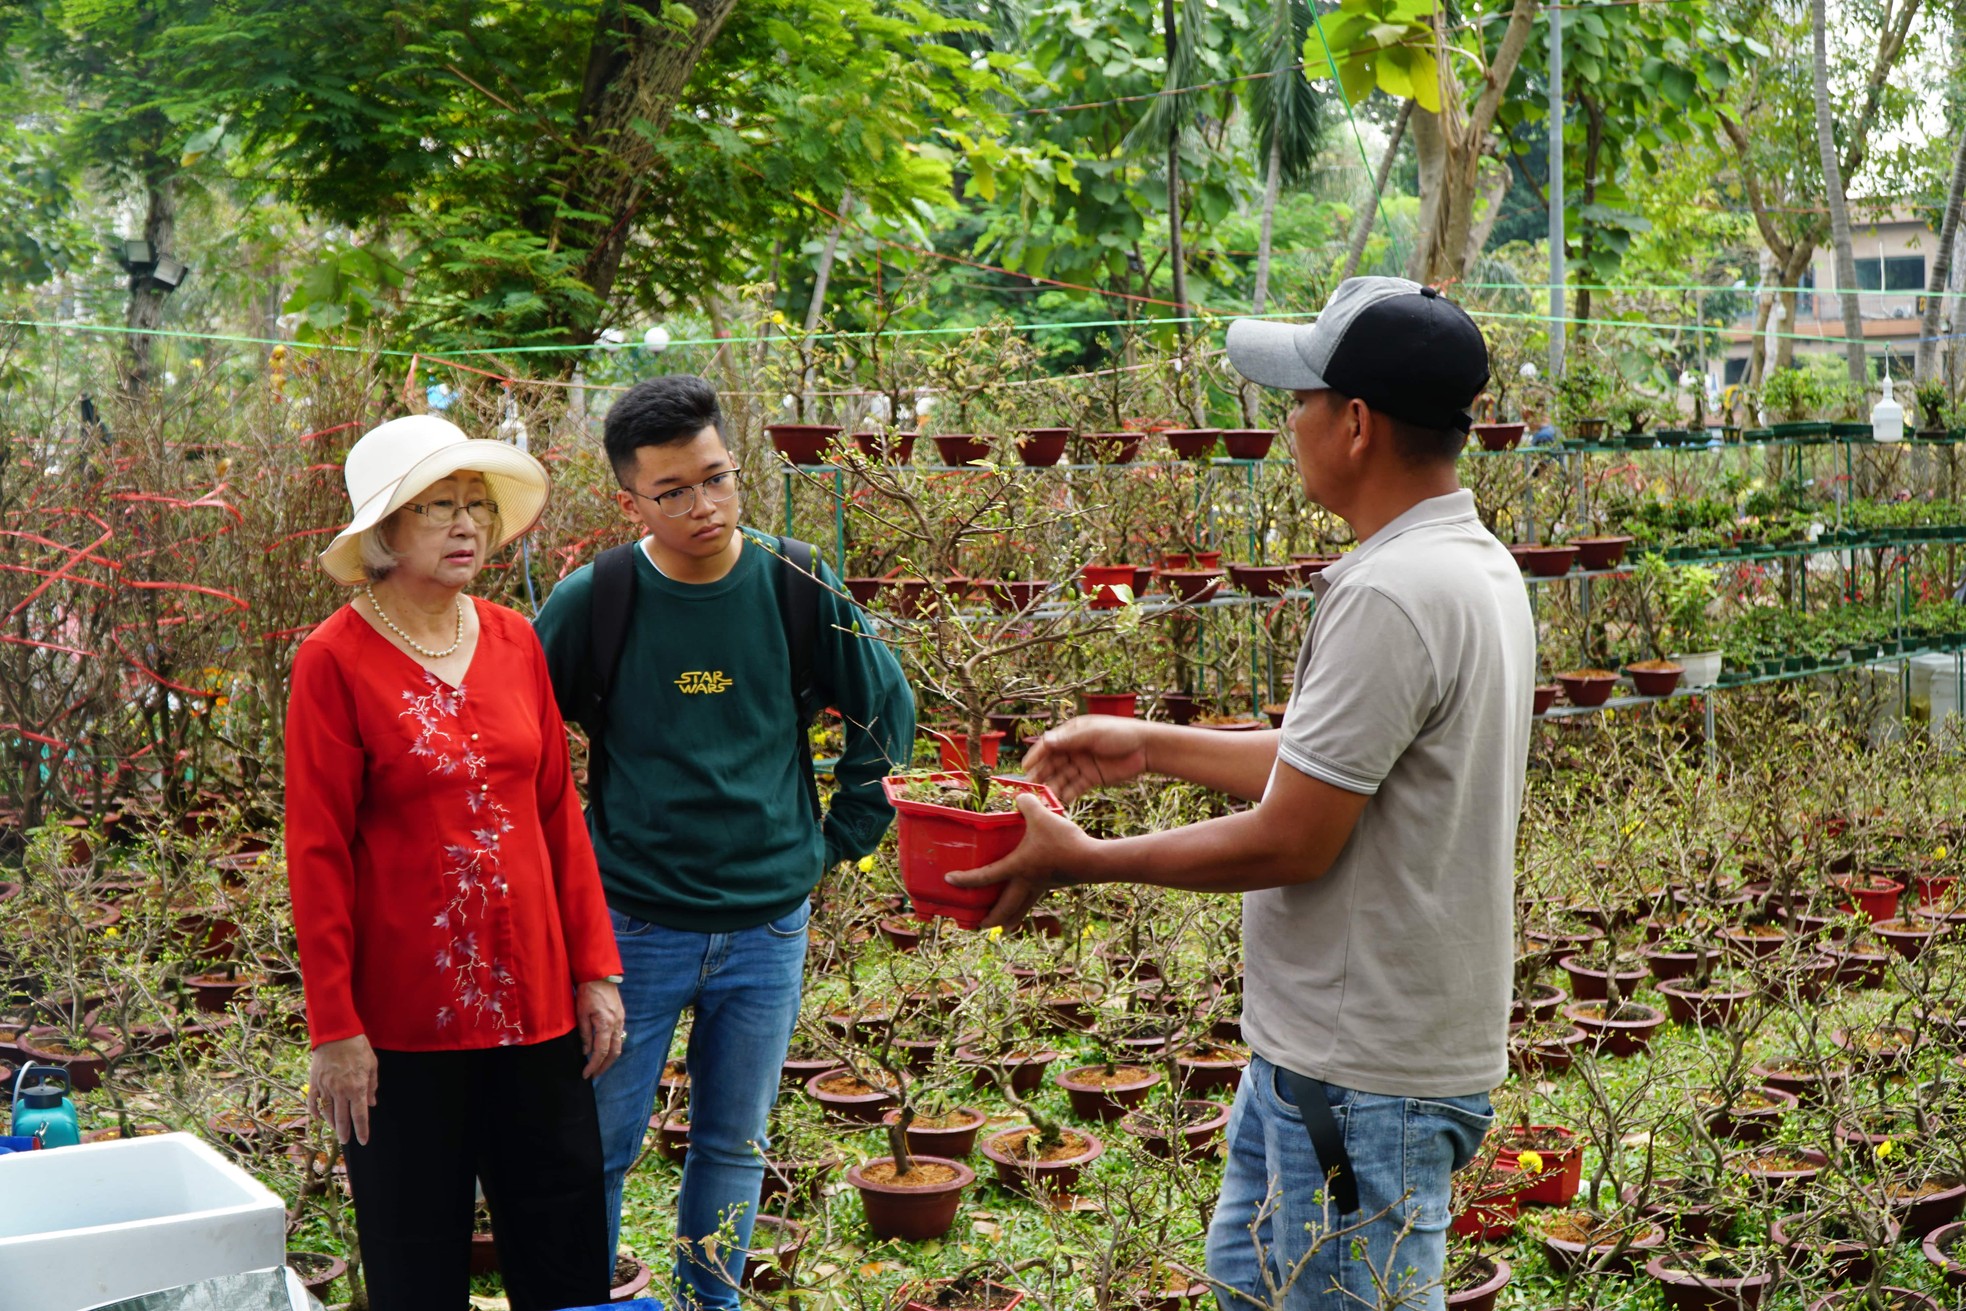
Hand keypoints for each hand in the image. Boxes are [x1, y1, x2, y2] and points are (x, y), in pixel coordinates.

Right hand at [308, 1034, 378, 1146]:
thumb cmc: (358, 1047)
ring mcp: (326, 1087)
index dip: (362, 1130)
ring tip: (335, 1130)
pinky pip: (313, 1102)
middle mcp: (341, 1091)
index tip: (362, 1141)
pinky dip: (316, 1111)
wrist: (336, 1033)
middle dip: (345, 1132)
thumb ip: (372, 1086)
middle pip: (342, 1118)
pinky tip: (319, 1117)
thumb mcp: (372, 1065)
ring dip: (331, 1124)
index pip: (360, 1116)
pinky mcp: (315, 1082)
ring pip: (327, 1112)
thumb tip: (372, 1103)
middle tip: (346, 1141)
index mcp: (357, 1088)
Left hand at [576, 979, 626, 1078]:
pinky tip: (604, 1050)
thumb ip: (585, 1033)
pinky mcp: (621, 1016)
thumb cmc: (588, 992)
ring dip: (609, 1058)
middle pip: (614, 1053)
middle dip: (604, 1066)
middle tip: (594, 1075)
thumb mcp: (581, 1013)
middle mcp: (616, 1024)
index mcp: (605, 1024)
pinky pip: (619, 1037)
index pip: (601, 1052)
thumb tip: (586, 1051)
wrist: (600, 975)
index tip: (586, 1074)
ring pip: (618, 1046)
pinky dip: (612, 1047)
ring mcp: (621, 1020)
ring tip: (599, 1066)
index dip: (593, 1065)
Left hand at [944, 795, 1095, 928]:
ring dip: (1011, 919)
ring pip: (1022, 908)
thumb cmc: (1063, 841)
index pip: (985, 876)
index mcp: (1017, 867)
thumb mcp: (1042, 816)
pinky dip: (1028, 905)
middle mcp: (1026, 881)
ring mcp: (1041, 886)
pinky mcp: (1054, 884)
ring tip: (1004, 926)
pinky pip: (1036, 899)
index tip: (949, 881)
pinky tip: (1030, 899)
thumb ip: (1027, 803)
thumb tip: (1019, 796)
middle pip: (1004, 907)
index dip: (965, 879)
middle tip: (979, 925)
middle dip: (991, 918)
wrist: (1092, 861)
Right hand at [1022, 715, 1149, 802]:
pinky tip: (1060, 803)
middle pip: (1052, 764)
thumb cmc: (1120, 733)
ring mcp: (1081, 765)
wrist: (1146, 748)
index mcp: (1071, 734)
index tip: (1024, 769)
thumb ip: (1069, 740)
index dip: (1035, 756)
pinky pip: (1075, 787)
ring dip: (1052, 787)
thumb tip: (1046, 742)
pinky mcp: (1091, 778)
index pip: (1048, 746)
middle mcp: (1073, 749)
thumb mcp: (1093, 734)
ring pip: (1062, 777)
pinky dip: (1067, 794)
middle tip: (1029, 789)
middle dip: (1041, 775)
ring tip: (1043, 799)